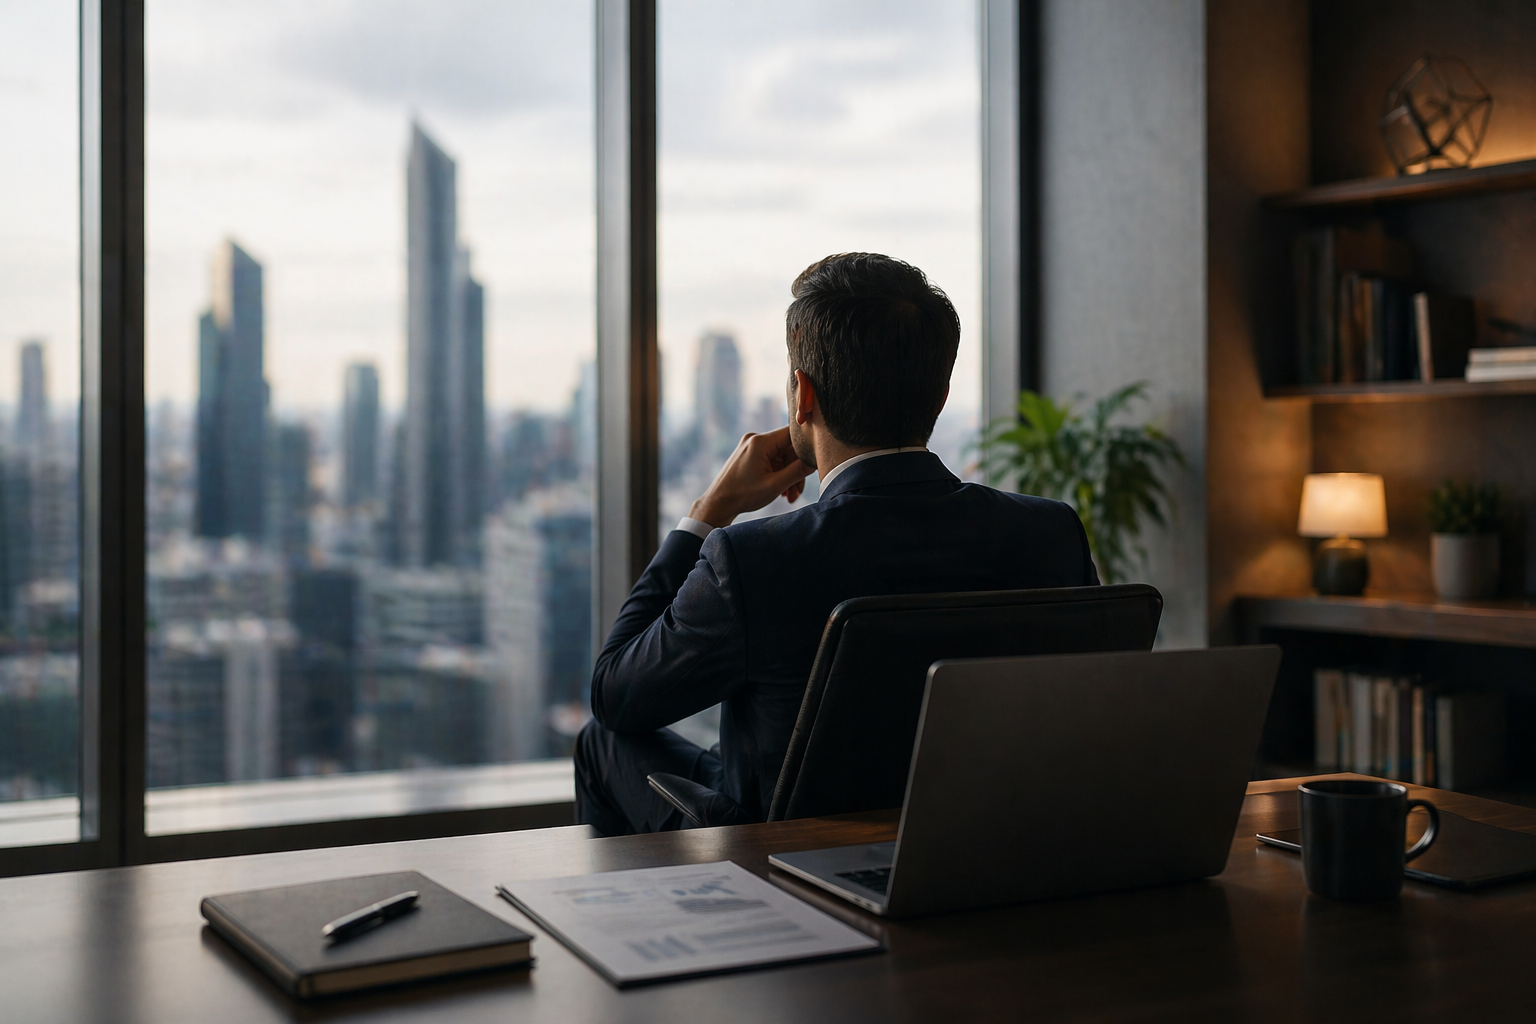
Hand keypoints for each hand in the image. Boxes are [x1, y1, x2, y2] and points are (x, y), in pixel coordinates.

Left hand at [689, 426, 812, 527]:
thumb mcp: (775, 485)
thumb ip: (798, 471)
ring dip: (787, 475)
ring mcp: (750, 446)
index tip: (814, 463)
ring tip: (789, 497)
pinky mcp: (749, 455)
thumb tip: (815, 462)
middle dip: (795, 470)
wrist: (718, 503)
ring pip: (780, 457)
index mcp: (760, 442)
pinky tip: (780, 491)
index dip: (806, 447)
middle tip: (797, 493)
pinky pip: (771, 461)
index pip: (792, 434)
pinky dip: (778, 474)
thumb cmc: (743, 495)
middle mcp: (754, 439)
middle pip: (787, 449)